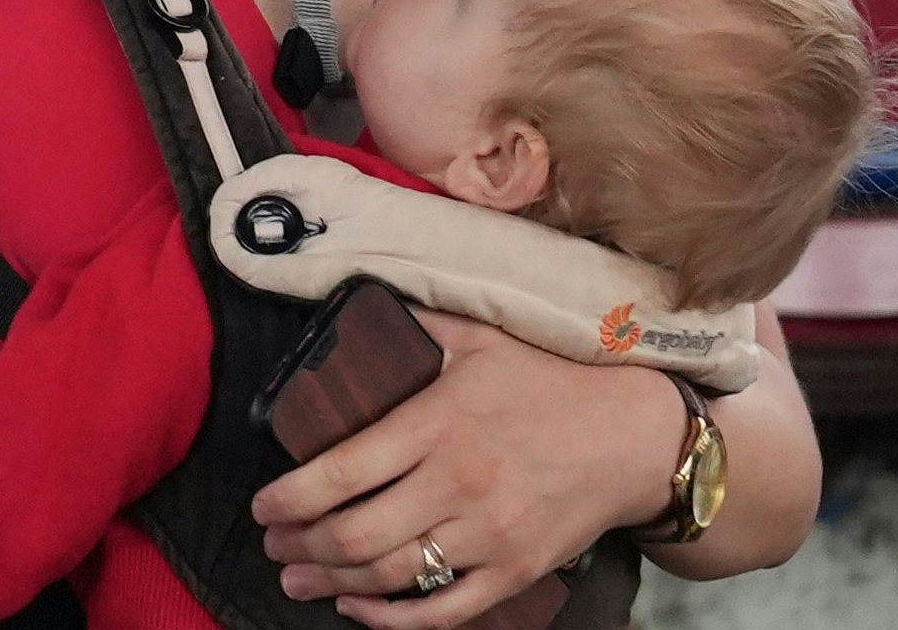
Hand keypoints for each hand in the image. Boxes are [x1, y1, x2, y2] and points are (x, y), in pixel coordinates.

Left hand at [252, 313, 684, 627]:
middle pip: (353, 536)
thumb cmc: (552, 382)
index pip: (341, 472)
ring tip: (299, 578)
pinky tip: (358, 608)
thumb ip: (418, 322)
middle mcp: (457, 483)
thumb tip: (358, 299)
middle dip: (299, 548)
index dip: (288, 499)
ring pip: (389, 576)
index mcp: (438, 424)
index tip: (262, 506)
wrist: (635, 436)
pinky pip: (440, 611)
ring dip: (331, 584)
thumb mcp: (482, 338)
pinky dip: (390, 620)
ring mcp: (487, 534)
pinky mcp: (513, 571)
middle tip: (274, 546)